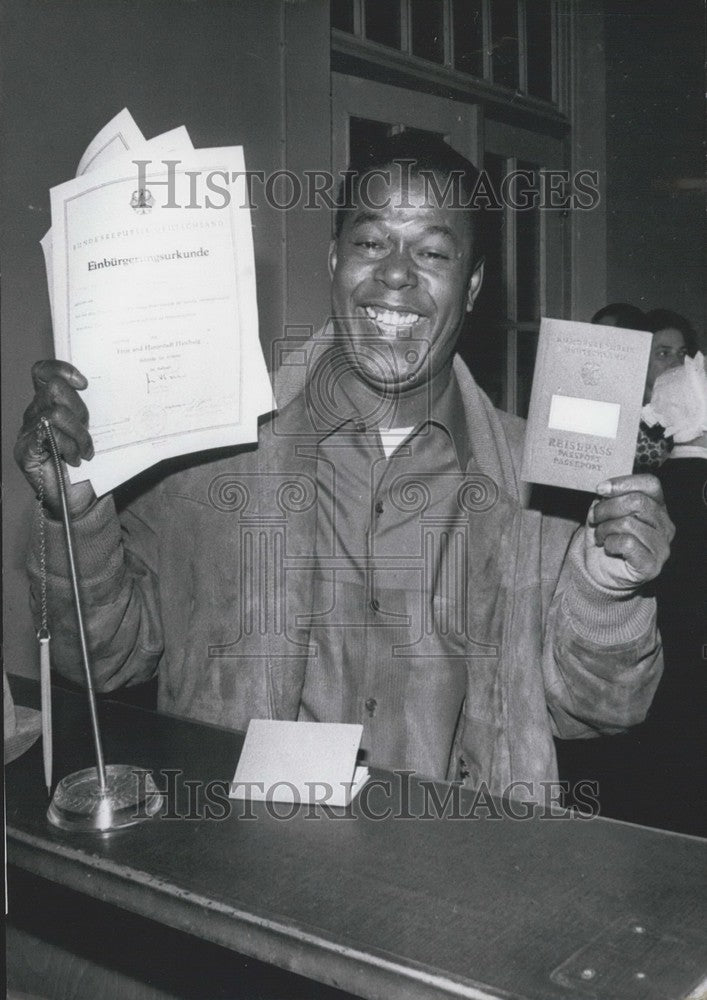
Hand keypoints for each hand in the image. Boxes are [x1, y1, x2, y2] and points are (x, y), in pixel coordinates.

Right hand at [14, 360, 96, 518]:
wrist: (78, 499)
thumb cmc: (88, 465)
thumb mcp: (94, 432)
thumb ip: (92, 412)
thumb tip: (114, 392)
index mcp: (49, 404)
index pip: (44, 372)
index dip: (62, 369)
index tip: (84, 383)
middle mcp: (35, 413)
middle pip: (54, 389)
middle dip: (79, 409)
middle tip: (88, 430)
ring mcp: (28, 431)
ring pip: (56, 414)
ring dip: (79, 434)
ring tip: (86, 452)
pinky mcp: (25, 449)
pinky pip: (49, 435)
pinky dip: (69, 447)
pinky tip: (76, 460)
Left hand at [583, 474, 673, 589]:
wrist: (600, 572)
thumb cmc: (606, 539)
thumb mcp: (604, 513)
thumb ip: (608, 499)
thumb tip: (604, 489)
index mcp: (657, 507)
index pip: (650, 484)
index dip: (623, 483)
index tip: (600, 489)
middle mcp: (665, 525)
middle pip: (637, 501)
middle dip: (607, 508)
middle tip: (594, 518)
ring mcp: (661, 546)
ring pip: (629, 523)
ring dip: (605, 528)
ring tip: (599, 536)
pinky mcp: (651, 564)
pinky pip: (627, 543)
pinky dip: (610, 543)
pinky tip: (608, 548)